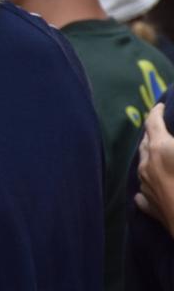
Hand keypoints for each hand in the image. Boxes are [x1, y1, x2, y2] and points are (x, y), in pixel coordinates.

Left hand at [137, 102, 173, 232]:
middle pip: (145, 142)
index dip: (156, 112)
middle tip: (158, 126)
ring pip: (143, 164)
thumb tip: (170, 143)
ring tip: (156, 150)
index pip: (153, 122)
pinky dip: (149, 182)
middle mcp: (147, 165)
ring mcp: (145, 186)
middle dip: (152, 132)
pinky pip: (144, 190)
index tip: (159, 106)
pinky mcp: (149, 206)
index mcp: (161, 149)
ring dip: (149, 154)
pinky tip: (150, 185)